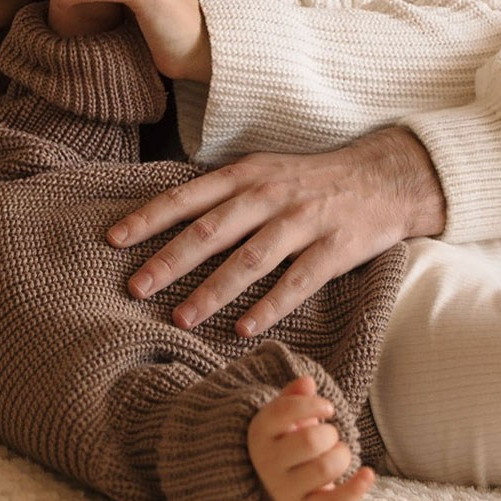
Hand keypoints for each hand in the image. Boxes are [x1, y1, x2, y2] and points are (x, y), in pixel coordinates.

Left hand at [113, 126, 447, 335]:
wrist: (386, 177)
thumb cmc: (313, 181)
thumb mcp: (265, 171)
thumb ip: (224, 194)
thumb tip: (170, 220)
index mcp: (248, 175)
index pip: (188, 196)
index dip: (149, 217)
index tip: (114, 239)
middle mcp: (271, 195)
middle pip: (212, 231)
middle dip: (170, 260)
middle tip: (136, 288)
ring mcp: (305, 221)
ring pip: (251, 259)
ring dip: (213, 291)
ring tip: (182, 318)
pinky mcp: (336, 248)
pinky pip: (298, 282)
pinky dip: (270, 306)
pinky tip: (244, 328)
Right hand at [247, 375, 375, 500]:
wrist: (272, 482)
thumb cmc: (285, 439)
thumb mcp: (283, 415)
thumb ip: (294, 396)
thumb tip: (307, 382)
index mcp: (260, 432)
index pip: (282, 411)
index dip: (311, 405)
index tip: (329, 408)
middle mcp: (267, 462)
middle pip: (310, 441)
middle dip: (331, 434)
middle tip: (331, 436)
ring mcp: (283, 488)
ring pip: (324, 469)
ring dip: (342, 456)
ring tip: (339, 454)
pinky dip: (356, 488)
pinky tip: (368, 473)